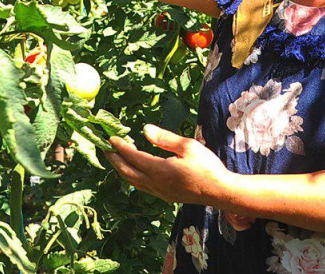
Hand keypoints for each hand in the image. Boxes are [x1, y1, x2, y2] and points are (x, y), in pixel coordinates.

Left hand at [104, 124, 232, 205]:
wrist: (219, 192)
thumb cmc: (207, 167)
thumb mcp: (188, 146)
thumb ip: (164, 138)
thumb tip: (144, 129)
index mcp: (160, 170)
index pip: (133, 157)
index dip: (120, 147)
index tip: (111, 138)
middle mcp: (156, 184)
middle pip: (127, 172)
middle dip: (114, 160)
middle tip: (105, 148)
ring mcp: (159, 193)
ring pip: (133, 181)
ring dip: (122, 169)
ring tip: (116, 158)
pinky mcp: (165, 196)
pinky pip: (142, 186)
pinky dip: (133, 176)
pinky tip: (135, 170)